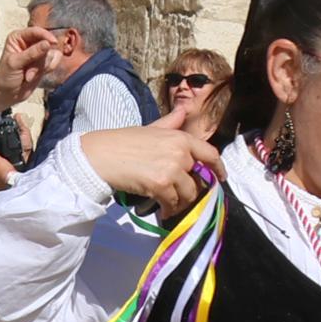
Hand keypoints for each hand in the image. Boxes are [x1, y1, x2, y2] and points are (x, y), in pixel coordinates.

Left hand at [0, 26, 57, 108]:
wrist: (6, 94)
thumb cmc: (5, 76)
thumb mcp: (15, 63)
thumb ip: (32, 53)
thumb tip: (48, 43)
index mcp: (18, 38)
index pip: (36, 31)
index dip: (46, 36)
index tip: (53, 43)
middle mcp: (29, 43)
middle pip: (46, 43)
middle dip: (40, 59)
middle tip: (29, 72)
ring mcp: (37, 53)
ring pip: (51, 54)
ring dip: (41, 67)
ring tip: (28, 76)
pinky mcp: (43, 63)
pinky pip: (53, 62)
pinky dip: (46, 70)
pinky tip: (34, 77)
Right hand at [74, 123, 219, 211]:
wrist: (99, 155)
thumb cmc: (121, 141)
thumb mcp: (150, 128)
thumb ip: (170, 123)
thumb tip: (183, 110)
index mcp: (180, 138)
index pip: (210, 154)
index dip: (218, 168)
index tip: (220, 177)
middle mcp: (180, 153)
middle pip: (199, 179)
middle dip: (192, 190)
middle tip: (182, 196)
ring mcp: (171, 169)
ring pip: (188, 194)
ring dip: (180, 203)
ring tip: (170, 205)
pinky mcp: (160, 185)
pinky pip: (173, 203)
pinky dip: (168, 210)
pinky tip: (162, 211)